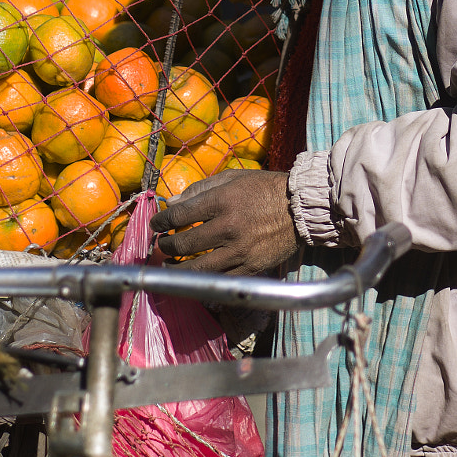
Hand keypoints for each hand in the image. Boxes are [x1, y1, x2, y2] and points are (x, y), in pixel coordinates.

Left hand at [151, 168, 296, 274]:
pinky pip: (220, 278)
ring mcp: (240, 251)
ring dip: (177, 268)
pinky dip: (203, 278)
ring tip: (169, 265)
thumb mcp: (232, 178)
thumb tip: (171, 203)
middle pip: (185, 243)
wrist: (300, 209)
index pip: (179, 215)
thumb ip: (200, 189)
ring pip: (198, 268)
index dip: (161, 222)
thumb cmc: (263, 189)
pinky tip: (194, 274)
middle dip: (166, 246)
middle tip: (161, 245)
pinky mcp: (250, 268)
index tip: (156, 225)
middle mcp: (229, 227)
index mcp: (223, 201)